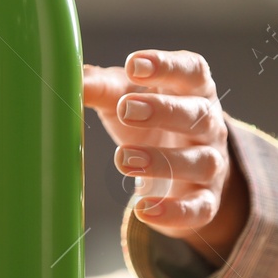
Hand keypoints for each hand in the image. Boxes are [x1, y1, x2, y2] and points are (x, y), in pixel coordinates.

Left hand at [83, 49, 248, 261]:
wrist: (179, 169)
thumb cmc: (148, 120)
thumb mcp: (124, 98)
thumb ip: (99, 87)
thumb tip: (65, 76)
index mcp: (193, 89)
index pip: (192, 70)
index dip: (166, 65)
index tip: (133, 65)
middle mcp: (209, 124)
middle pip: (197, 114)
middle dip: (162, 111)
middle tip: (125, 109)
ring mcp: (212, 163)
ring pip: (201, 161)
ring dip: (163, 160)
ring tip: (123, 159)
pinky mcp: (206, 200)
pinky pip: (199, 208)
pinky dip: (174, 212)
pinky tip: (144, 210)